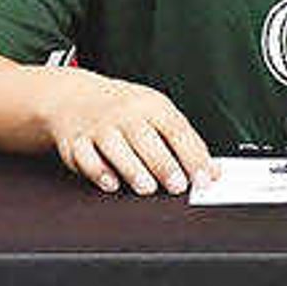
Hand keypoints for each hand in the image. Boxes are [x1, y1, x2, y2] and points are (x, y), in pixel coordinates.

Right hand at [39, 69, 215, 194]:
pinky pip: (85, 157)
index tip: (204, 178)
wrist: (75, 98)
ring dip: (132, 169)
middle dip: (163, 164)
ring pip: (115, 147)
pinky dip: (98, 171)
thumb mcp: (157, 114)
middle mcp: (124, 114)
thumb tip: (211, 172)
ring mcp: (99, 127)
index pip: (176, 130)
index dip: (192, 155)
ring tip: (147, 187)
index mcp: (151, 106)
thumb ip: (184, 143)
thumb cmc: (126, 111)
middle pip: (145, 138)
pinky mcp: (76, 142)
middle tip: (177, 186)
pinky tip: (111, 183)